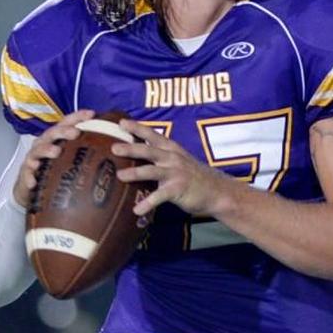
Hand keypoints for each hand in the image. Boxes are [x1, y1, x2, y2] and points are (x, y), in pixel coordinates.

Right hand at [13, 109, 95, 208]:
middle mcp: (44, 144)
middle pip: (52, 133)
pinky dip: (30, 176)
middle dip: (63, 131)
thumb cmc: (54, 167)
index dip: (77, 116)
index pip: (66, 123)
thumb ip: (87, 149)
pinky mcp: (26, 173)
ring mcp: (33, 158)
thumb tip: (116, 146)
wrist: (31, 185)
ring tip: (56, 152)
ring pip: (38, 150)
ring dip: (46, 150)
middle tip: (76, 133)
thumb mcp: (70, 156)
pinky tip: (35, 181)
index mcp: (56, 138)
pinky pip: (26, 174)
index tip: (92, 114)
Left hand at [113, 120, 229, 216]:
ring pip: (152, 171)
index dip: (137, 128)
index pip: (153, 136)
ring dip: (135, 173)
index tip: (120, 122)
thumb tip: (135, 158)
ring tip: (119, 176)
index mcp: (172, 150)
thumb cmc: (194, 177)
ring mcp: (176, 173)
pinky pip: (160, 196)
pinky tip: (136, 210)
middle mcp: (173, 158)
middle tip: (114, 147)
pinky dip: (148, 203)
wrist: (218, 191)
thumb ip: (161, 158)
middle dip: (131, 148)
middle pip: (149, 150)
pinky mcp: (178, 189)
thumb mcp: (179, 162)